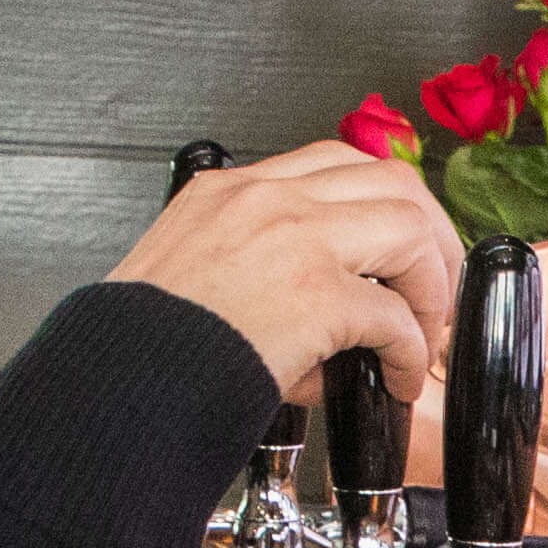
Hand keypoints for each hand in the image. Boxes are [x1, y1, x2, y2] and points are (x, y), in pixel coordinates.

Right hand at [122, 145, 463, 400]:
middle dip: (430, 235)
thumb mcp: (191, 282)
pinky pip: (396, 316)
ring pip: (408, 226)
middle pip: (390, 178)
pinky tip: (400, 377)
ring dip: (431, 283)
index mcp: (229, 192)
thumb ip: (256, 275)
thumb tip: (328, 324)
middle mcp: (264, 199)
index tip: (398, 247)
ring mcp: (293, 238)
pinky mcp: (315, 294)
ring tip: (426, 329)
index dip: (383, 204)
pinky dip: (411, 351)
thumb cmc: (140, 351)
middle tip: (435, 285)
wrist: (112, 384)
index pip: (333, 163)